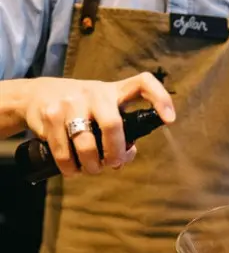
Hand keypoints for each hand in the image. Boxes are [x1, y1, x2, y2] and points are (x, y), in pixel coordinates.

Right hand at [19, 74, 174, 175]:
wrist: (34, 94)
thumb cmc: (81, 107)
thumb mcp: (102, 109)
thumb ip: (118, 131)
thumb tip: (123, 159)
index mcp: (115, 90)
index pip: (144, 83)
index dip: (160, 98)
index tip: (169, 119)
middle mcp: (94, 92)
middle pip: (113, 124)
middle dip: (115, 152)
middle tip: (113, 163)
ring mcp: (70, 101)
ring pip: (86, 142)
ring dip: (91, 164)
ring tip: (92, 169)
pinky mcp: (49, 113)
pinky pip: (63, 150)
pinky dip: (70, 167)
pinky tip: (73, 169)